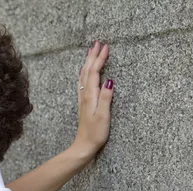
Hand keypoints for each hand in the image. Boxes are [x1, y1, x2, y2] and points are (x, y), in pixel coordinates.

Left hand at [73, 40, 113, 159]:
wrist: (83, 146)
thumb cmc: (95, 133)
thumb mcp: (103, 116)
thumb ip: (106, 98)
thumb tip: (110, 81)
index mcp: (90, 96)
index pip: (94, 73)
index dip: (100, 59)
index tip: (105, 46)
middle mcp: (84, 95)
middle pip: (87, 71)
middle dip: (93, 56)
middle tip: (98, 43)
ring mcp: (83, 99)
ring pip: (83, 76)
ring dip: (88, 62)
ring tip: (90, 52)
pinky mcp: (84, 104)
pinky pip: (82, 83)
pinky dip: (84, 73)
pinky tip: (84, 73)